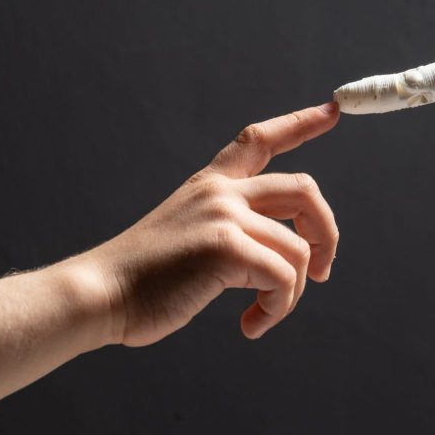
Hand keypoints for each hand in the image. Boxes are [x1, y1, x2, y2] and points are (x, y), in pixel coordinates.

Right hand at [81, 104, 341, 344]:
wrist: (100, 294)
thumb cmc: (142, 281)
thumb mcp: (188, 235)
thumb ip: (231, 230)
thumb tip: (290, 257)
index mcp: (209, 184)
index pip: (261, 139)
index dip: (301, 123)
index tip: (334, 109)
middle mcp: (221, 192)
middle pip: (304, 190)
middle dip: (327, 232)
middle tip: (322, 272)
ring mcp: (224, 216)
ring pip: (298, 250)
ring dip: (290, 295)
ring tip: (261, 315)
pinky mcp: (226, 247)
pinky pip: (283, 279)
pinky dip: (276, 310)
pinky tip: (251, 325)